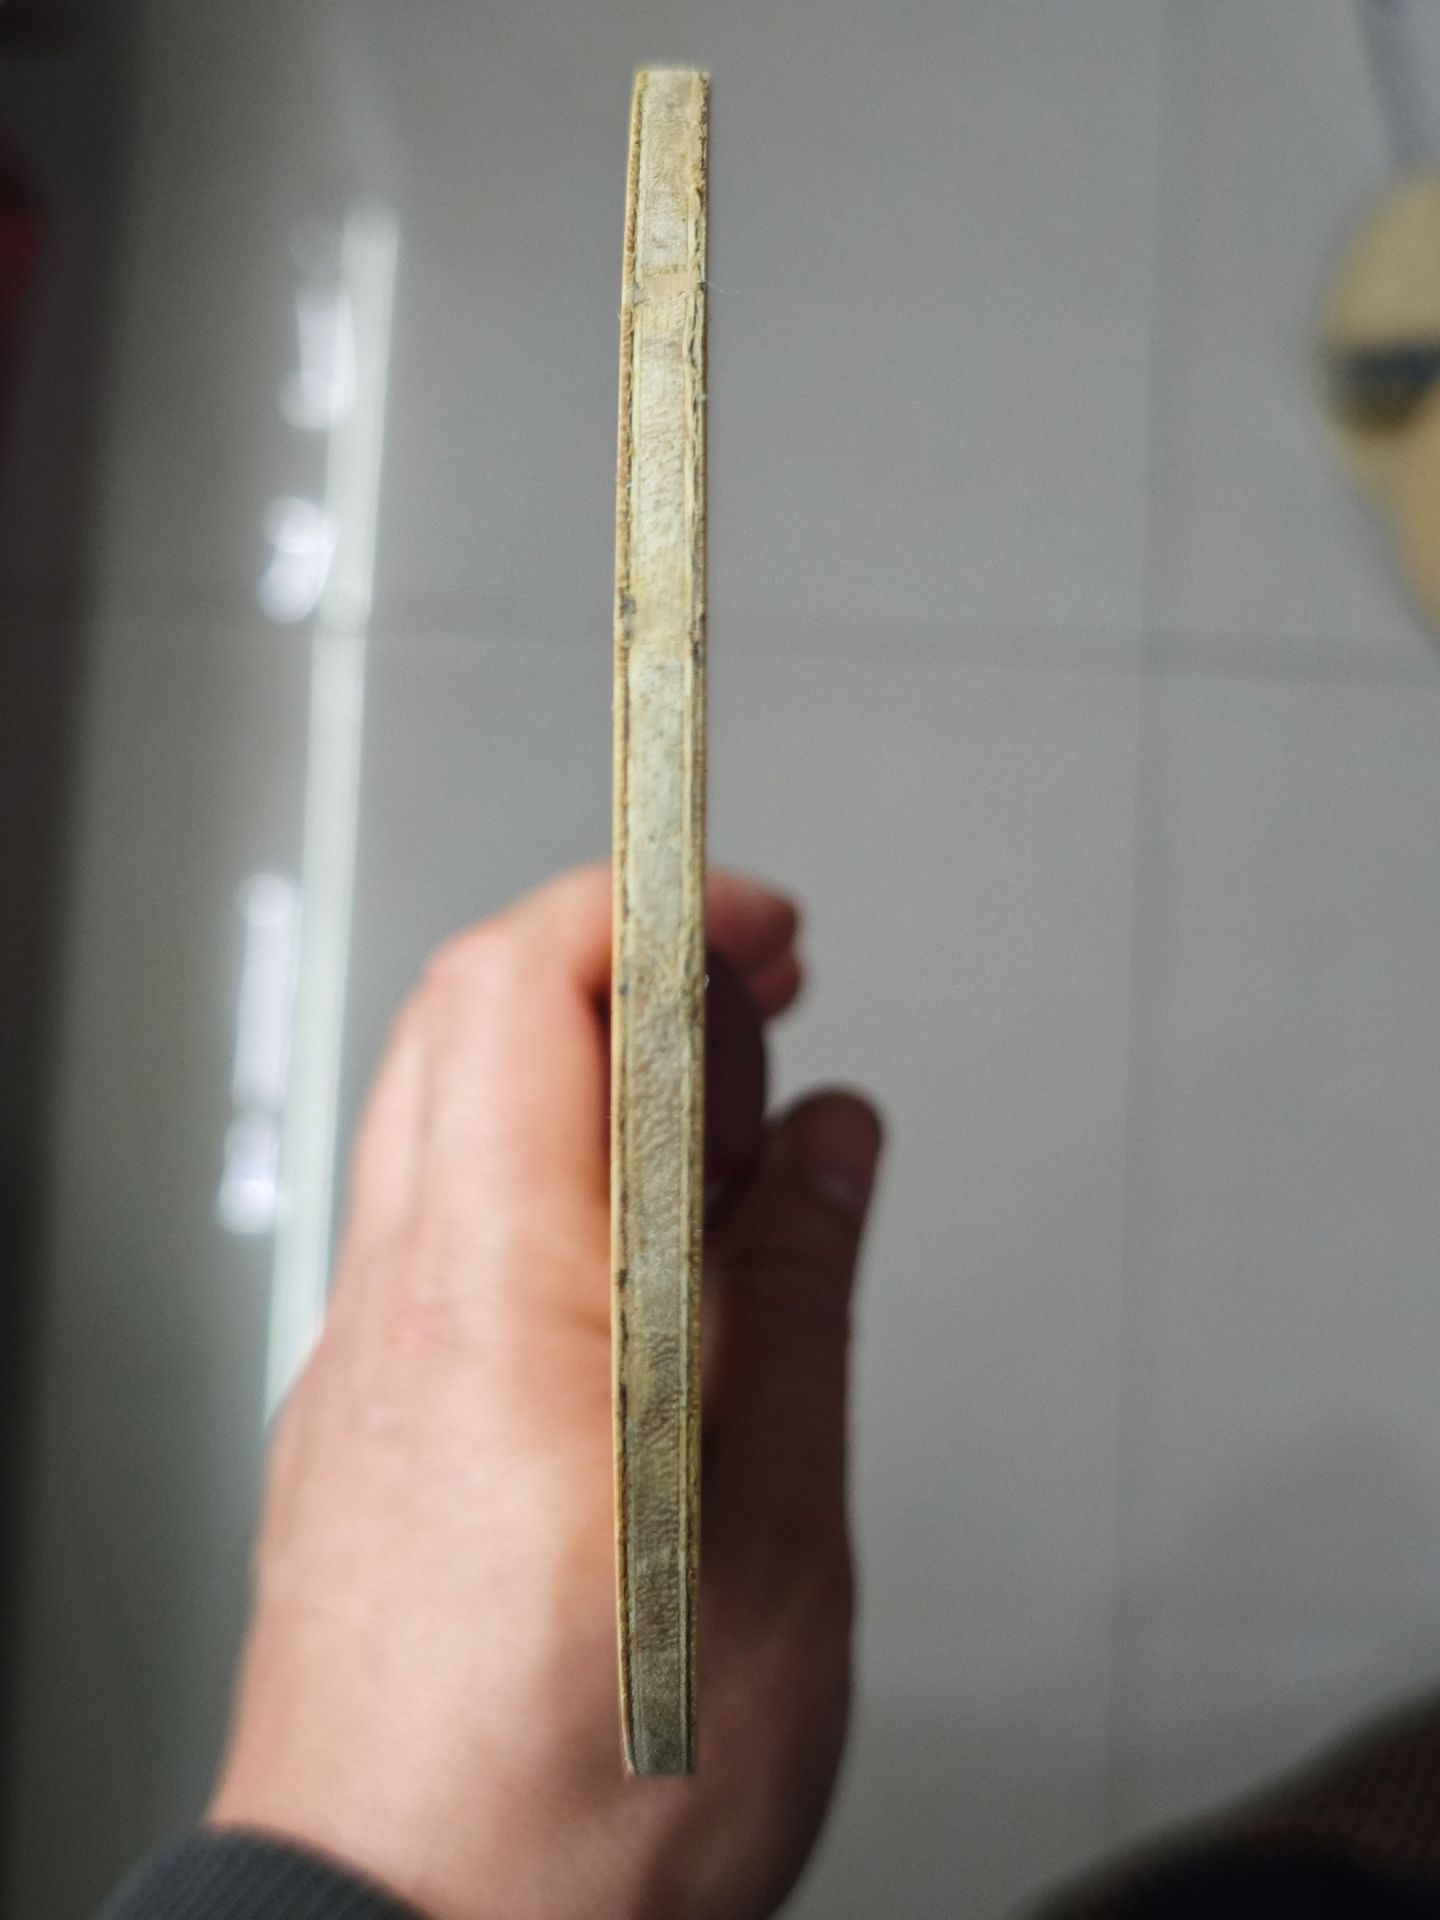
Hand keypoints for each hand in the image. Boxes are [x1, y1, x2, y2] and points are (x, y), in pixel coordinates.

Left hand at [209, 863, 883, 1919]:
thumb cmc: (581, 1810)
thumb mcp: (768, 1544)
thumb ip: (796, 1302)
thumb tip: (828, 1142)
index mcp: (502, 1310)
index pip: (524, 987)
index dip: (652, 906)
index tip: (760, 922)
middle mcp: (399, 1312)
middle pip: (470, 1018)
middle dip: (630, 965)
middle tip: (761, 1008)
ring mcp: (364, 1362)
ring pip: (451, 1110)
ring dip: (596, 1071)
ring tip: (736, 1143)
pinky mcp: (364, 1417)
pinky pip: (446, 1217)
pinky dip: (556, 1174)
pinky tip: (660, 1262)